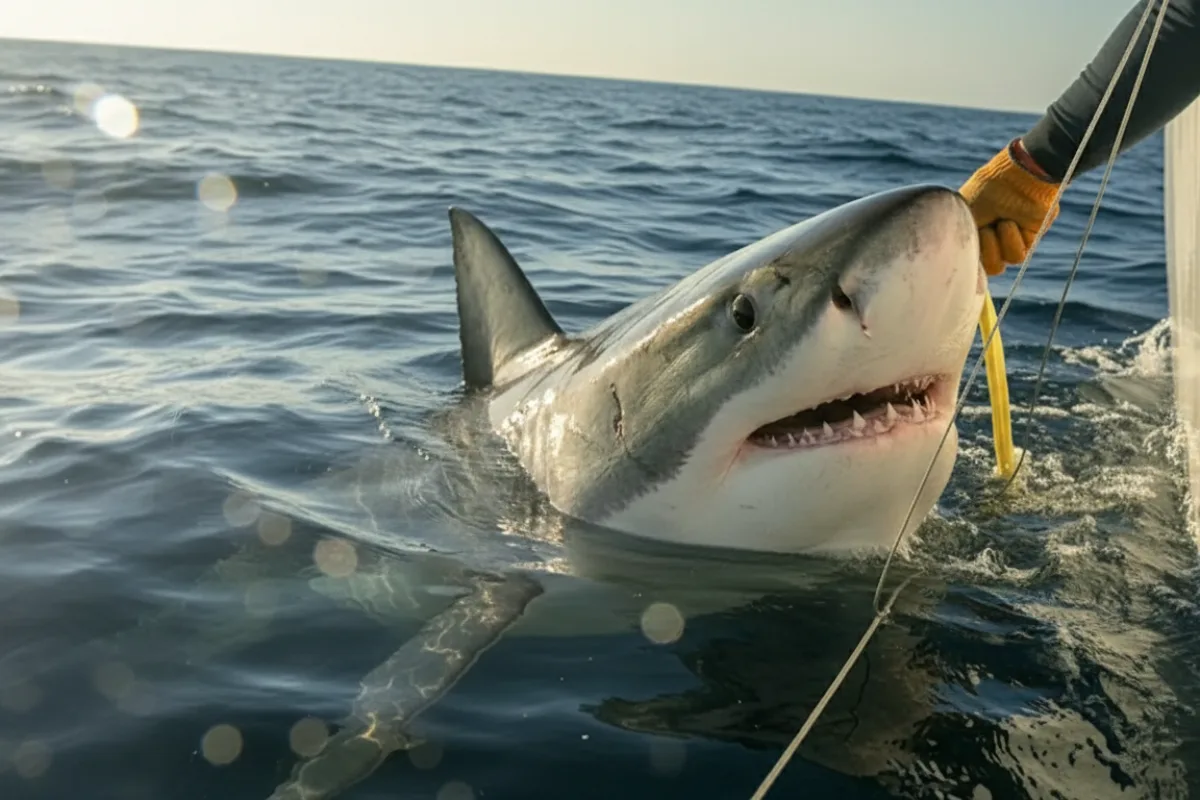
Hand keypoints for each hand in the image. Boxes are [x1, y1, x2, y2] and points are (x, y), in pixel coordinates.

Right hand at [959, 139, 1061, 275]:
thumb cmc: (987, 191)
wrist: (1016, 178)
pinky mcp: (1028, 241)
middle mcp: (989, 240)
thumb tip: (962, 265)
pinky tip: (1012, 222)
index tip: (962, 252)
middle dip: (982, 249)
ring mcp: (1008, 242)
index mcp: (971, 232)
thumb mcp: (965, 214)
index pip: (965, 260)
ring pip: (997, 266)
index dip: (964, 260)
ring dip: (995, 243)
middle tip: (985, 227)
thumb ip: (959, 239)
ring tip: (1001, 221)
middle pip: (981, 269)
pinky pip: (1016, 257)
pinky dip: (1011, 239)